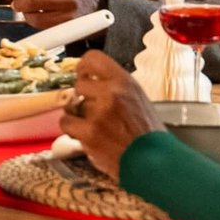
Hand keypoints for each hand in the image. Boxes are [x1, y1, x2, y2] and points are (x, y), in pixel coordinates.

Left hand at [60, 52, 162, 181]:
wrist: (153, 161)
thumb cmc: (148, 133)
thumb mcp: (137, 98)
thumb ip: (116, 87)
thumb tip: (92, 80)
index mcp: (124, 81)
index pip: (93, 58)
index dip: (84, 67)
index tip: (84, 76)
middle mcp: (111, 93)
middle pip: (79, 84)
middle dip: (82, 97)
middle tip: (91, 109)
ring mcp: (98, 113)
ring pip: (72, 106)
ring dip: (78, 116)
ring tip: (94, 126)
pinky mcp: (89, 133)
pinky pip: (66, 123)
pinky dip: (73, 130)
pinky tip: (87, 136)